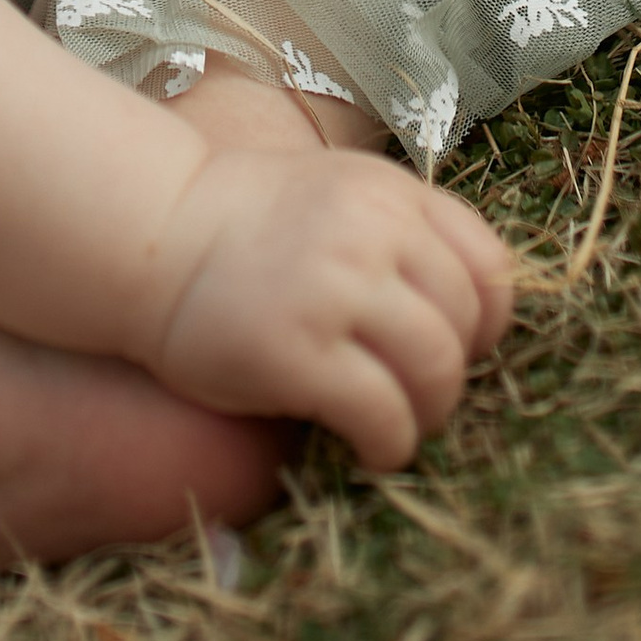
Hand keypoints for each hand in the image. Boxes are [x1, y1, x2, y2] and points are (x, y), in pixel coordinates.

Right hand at [146, 144, 511, 466]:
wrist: (151, 236)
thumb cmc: (244, 227)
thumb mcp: (335, 195)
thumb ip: (398, 233)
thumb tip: (464, 309)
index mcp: (388, 193)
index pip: (489, 263)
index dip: (487, 318)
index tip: (461, 346)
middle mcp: (370, 232)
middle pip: (465, 321)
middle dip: (454, 372)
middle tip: (419, 396)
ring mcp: (333, 290)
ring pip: (436, 368)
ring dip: (429, 413)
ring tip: (400, 424)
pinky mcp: (297, 352)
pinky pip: (382, 413)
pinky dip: (390, 443)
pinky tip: (368, 447)